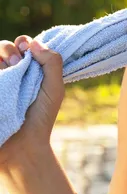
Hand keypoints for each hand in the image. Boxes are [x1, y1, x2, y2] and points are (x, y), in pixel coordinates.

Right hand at [0, 36, 64, 170]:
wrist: (22, 150)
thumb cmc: (41, 120)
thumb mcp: (54, 89)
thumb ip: (52, 62)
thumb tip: (34, 43)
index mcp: (28, 70)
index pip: (22, 44)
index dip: (24, 43)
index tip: (27, 52)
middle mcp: (9, 74)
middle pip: (3, 47)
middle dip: (9, 49)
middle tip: (17, 64)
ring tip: (8, 71)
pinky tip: (0, 78)